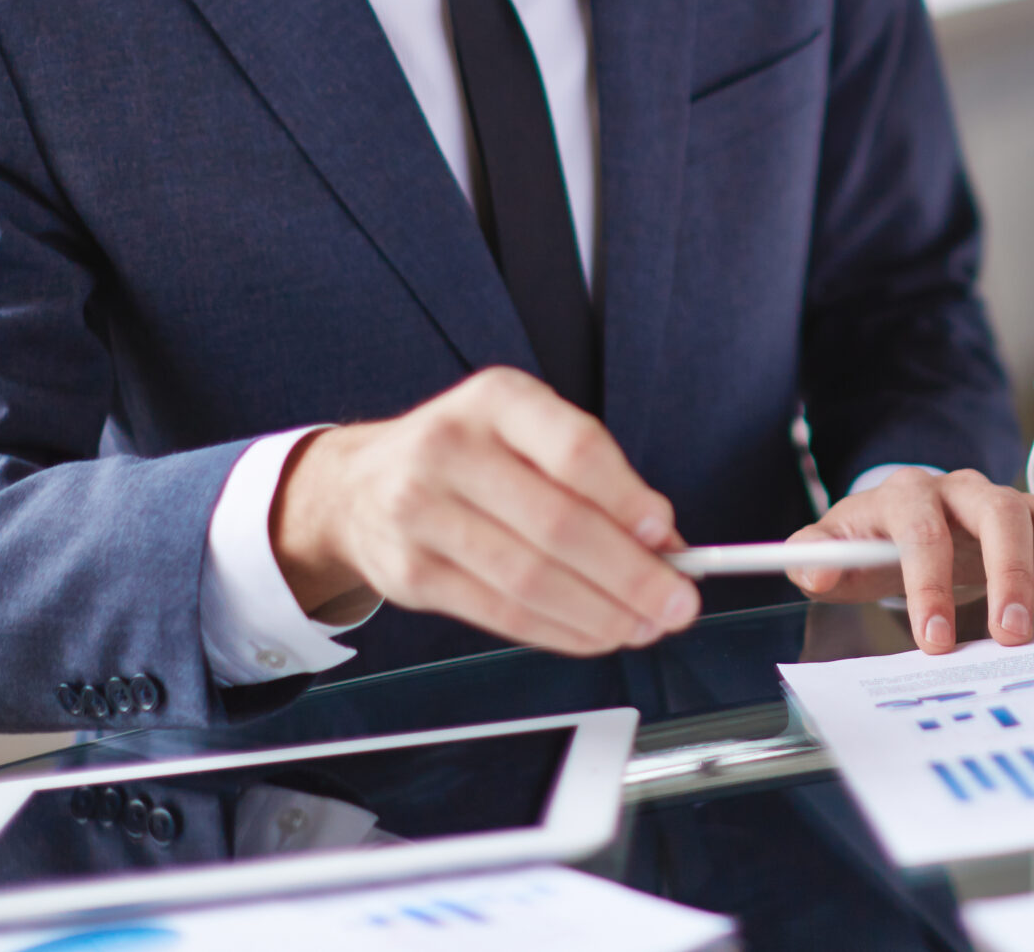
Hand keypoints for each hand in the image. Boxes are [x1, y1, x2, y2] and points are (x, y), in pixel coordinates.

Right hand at [270, 367, 699, 656]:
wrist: (359, 486)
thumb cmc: (467, 455)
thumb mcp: (527, 432)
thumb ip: (596, 477)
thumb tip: (665, 541)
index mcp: (497, 400)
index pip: (575, 450)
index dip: (628, 500)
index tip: (668, 535)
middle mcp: (451, 450)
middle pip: (559, 525)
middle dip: (631, 574)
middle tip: (675, 602)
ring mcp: (421, 514)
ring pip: (532, 579)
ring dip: (602, 613)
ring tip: (644, 625)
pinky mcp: (411, 575)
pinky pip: (501, 614)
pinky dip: (561, 631)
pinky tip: (596, 634)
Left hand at [783, 469, 1033, 653]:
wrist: (897, 522)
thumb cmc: (866, 543)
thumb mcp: (829, 548)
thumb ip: (812, 557)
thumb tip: (817, 567)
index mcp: (907, 493)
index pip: (922, 528)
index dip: (929, 583)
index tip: (936, 640)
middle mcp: (962, 489)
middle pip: (998, 511)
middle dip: (1009, 574)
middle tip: (1014, 633)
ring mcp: (1004, 502)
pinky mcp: (1033, 523)